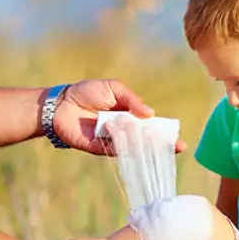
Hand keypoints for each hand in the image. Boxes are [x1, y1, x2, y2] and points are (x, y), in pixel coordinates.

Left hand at [52, 79, 190, 155]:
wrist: (60, 103)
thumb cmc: (86, 92)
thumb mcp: (113, 89)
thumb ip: (131, 100)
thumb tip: (150, 113)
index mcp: (128, 116)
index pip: (150, 126)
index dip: (164, 132)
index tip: (178, 138)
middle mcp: (122, 130)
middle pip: (145, 140)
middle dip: (161, 145)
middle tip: (177, 147)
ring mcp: (111, 141)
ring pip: (132, 147)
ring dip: (145, 146)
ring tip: (159, 145)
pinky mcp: (98, 148)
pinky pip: (114, 151)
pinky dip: (125, 148)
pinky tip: (135, 144)